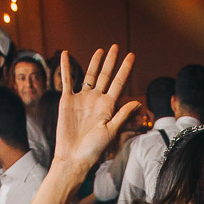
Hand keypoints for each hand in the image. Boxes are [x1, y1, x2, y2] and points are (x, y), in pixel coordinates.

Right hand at [52, 46, 141, 178]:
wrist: (73, 157)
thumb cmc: (93, 149)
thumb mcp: (111, 131)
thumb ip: (122, 115)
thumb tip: (138, 102)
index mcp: (109, 106)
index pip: (119, 83)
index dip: (125, 69)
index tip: (132, 56)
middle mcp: (96, 100)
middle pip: (105, 76)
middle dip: (111, 62)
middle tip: (116, 47)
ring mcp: (82, 99)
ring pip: (89, 76)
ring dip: (94, 63)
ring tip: (101, 50)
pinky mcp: (67, 101)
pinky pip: (67, 80)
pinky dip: (66, 67)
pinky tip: (65, 54)